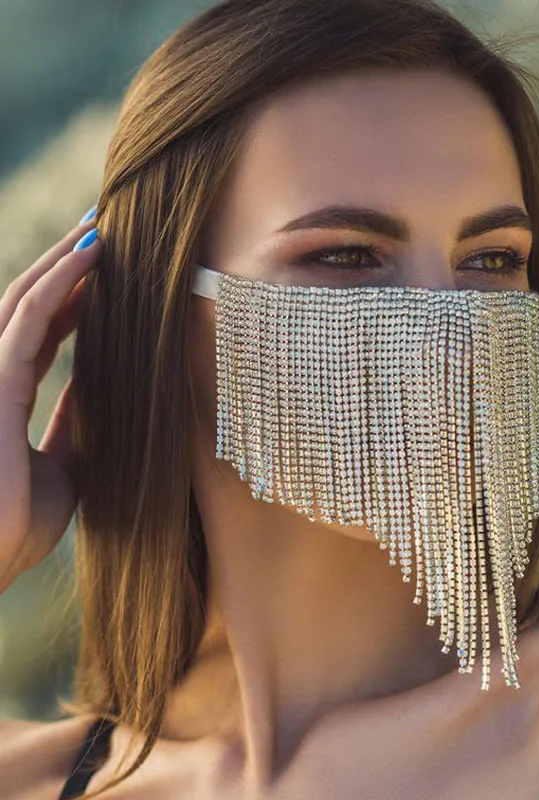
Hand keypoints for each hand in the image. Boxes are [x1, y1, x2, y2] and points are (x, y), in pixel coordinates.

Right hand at [0, 212, 101, 592]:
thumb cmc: (16, 527)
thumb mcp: (64, 467)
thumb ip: (74, 425)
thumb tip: (98, 392)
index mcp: (8, 394)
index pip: (41, 330)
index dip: (73, 296)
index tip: (109, 271)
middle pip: (31, 303)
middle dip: (68, 265)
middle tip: (107, 229)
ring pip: (25, 298)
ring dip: (64, 261)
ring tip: (102, 227)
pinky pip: (26, 320)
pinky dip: (58, 283)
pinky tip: (91, 257)